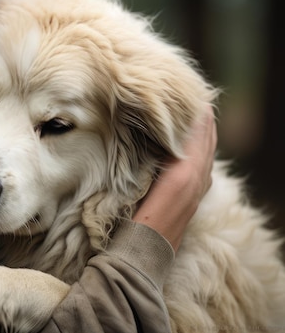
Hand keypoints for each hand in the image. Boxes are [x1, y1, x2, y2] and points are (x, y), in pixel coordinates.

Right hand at [133, 105, 216, 251]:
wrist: (142, 256)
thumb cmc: (137, 220)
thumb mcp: (143, 184)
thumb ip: (155, 155)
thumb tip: (155, 126)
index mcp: (187, 172)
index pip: (199, 131)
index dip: (195, 110)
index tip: (187, 89)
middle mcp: (198, 180)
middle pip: (207, 139)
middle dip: (202, 117)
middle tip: (190, 95)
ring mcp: (197, 191)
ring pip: (206, 152)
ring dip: (202, 132)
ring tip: (190, 114)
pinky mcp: (192, 200)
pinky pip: (202, 165)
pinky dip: (199, 148)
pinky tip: (188, 146)